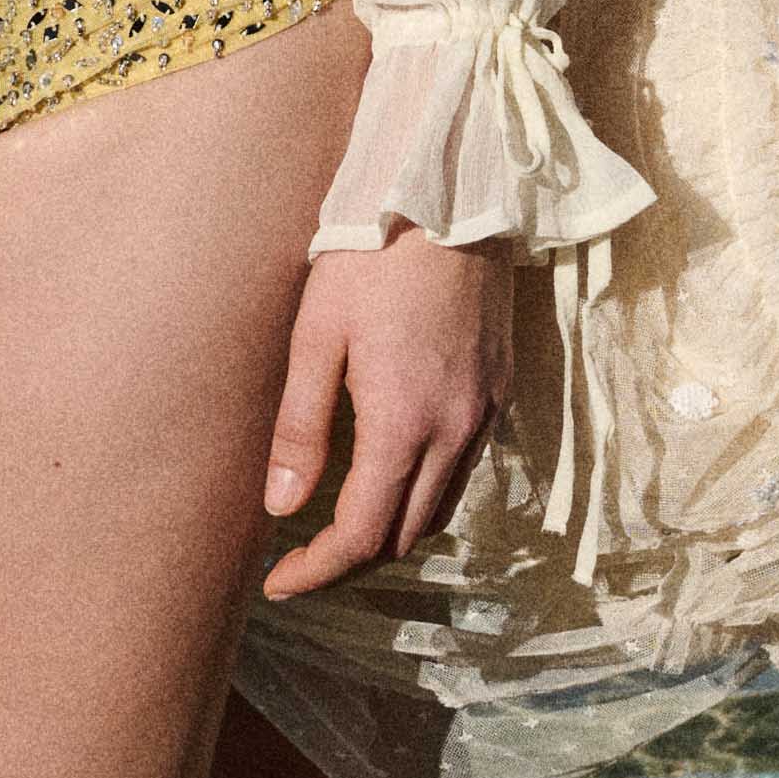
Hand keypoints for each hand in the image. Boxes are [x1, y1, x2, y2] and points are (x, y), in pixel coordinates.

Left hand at [257, 227, 517, 599]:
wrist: (452, 195)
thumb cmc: (370, 256)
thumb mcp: (316, 336)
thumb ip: (301, 427)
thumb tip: (283, 508)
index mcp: (404, 422)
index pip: (362, 535)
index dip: (317, 571)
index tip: (277, 582)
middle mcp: (456, 430)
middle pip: (406, 535)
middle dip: (351, 561)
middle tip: (300, 559)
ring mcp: (486, 412)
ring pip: (440, 508)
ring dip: (391, 531)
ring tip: (339, 525)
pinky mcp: (501, 390)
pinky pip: (464, 469)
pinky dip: (424, 492)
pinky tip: (389, 472)